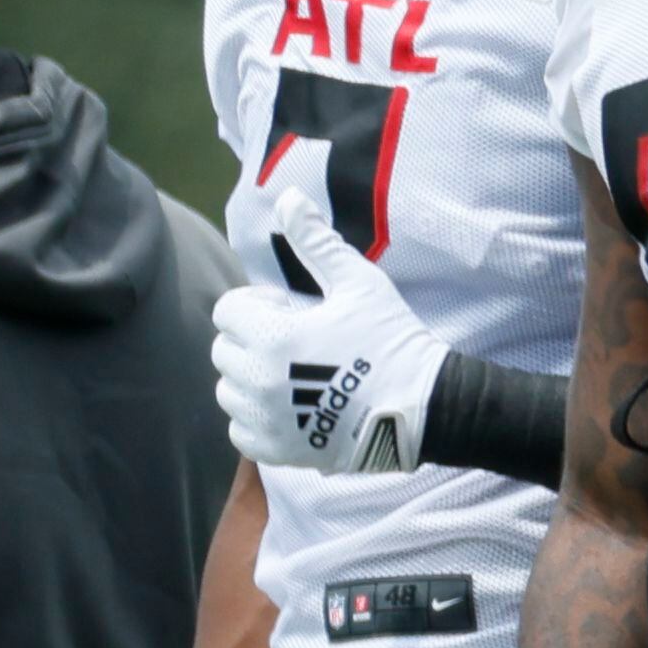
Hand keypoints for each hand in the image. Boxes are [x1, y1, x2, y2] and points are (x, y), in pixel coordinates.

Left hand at [212, 191, 446, 473]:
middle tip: (301, 342)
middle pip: (225, 350)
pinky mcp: (276, 450)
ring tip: (298, 376)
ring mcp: (265, 421)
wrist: (421, 407)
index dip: (260, 305)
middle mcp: (258, 381)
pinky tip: (295, 407)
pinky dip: (259, 418)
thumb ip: (315, 242)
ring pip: (229, 391)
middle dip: (254, 339)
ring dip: (254, 379)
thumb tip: (288, 197)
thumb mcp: (358, 282)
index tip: (296, 311)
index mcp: (272, 336)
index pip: (228, 310)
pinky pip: (240, 430)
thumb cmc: (391, 338)